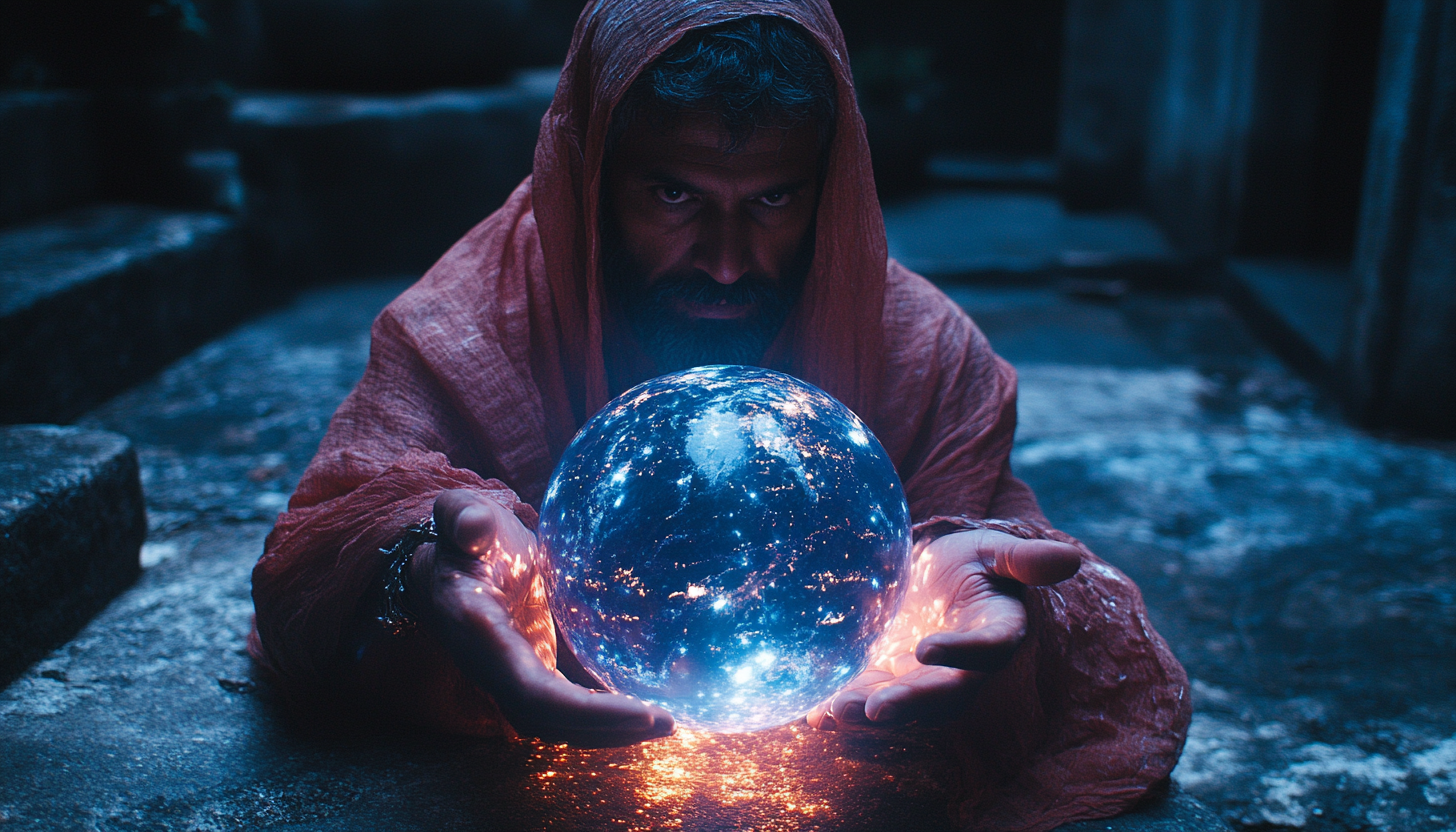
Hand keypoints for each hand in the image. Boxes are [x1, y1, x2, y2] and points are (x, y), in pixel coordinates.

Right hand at [409, 489, 674, 745]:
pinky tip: (644, 709)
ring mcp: (511, 677)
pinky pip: (566, 709)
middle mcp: (492, 669)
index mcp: (479, 633)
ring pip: (557, 724)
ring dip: (608, 731)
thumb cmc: (468, 537)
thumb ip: (464, 516)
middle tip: (667, 721)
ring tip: (664, 723)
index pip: (532, 691)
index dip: (585, 711)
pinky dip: (603, 715)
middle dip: (607, 729)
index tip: (639, 711)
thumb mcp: (463, 514)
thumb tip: (472, 529)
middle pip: (549, 720)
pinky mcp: (531, 674)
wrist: (453, 564)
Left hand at [808, 528, 1079, 729]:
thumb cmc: (967, 561)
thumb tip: (1071, 558)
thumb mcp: (991, 550)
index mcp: (995, 633)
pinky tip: (812, 715)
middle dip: (909, 703)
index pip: (987, 647)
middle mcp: (962, 669)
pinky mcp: (885, 682)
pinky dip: (840, 711)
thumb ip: (1024, 559)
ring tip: (833, 714)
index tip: (926, 648)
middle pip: (940, 694)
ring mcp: (921, 681)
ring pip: (900, 707)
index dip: (961, 651)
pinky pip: (866, 702)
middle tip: (875, 708)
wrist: (928, 578)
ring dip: (867, 714)